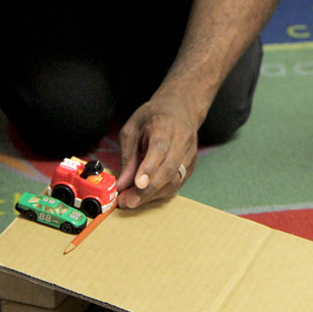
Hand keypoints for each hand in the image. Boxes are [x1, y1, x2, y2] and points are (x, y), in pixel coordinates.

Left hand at [116, 94, 197, 208]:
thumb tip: (121, 184)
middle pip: (169, 169)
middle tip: (128, 202)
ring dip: (153, 195)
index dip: (149, 168)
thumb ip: (128, 157)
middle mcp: (182, 140)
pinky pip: (177, 183)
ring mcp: (190, 154)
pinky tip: (145, 195)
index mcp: (165, 125)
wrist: (180, 109)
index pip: (160, 148)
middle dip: (148, 190)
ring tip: (132, 201)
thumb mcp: (132, 130)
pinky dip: (160, 192)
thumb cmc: (152, 118)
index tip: (137, 184)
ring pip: (175, 181)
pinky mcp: (191, 165)